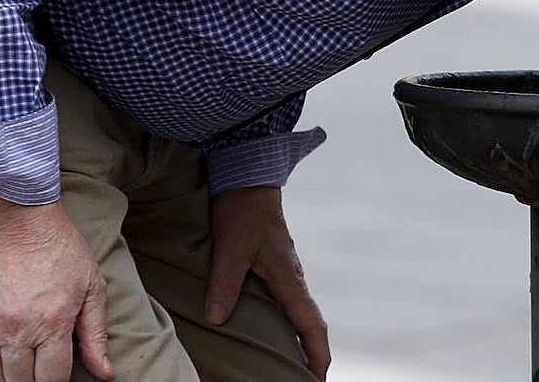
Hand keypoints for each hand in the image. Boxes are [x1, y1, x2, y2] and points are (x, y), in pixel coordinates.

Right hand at [0, 190, 113, 381]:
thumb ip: (95, 333)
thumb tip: (104, 371)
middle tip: (38, 365)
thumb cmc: (57, 247)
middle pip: (19, 381)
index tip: (56, 375)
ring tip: (18, 361)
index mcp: (52, 322)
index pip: (51, 379)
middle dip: (31, 380)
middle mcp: (16, 328)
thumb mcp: (91, 286)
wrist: (15, 219)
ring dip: (5, 374)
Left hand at [206, 186, 329, 379]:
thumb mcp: (230, 248)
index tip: (319, 380)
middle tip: (306, 380)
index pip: (311, 324)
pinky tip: (271, 331)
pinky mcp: (275, 265)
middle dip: (312, 355)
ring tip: (289, 366)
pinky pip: (286, 302)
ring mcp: (286, 272)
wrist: (248, 177)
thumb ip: (225, 283)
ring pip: (298, 313)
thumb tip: (218, 319)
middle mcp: (293, 278)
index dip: (317, 354)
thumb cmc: (241, 211)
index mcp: (289, 277)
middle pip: (310, 324)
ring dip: (299, 340)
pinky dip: (286, 323)